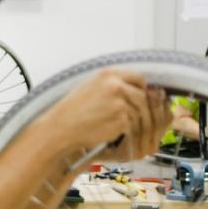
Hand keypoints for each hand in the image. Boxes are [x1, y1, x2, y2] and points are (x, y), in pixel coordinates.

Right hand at [40, 68, 171, 161]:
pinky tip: (125, 134)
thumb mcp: (90, 87)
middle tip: (145, 117)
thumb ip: (113, 85)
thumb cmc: (73, 110)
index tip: (143, 98)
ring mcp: (120, 102)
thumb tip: (136, 88)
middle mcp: (116, 85)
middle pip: (143, 95)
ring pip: (142, 111)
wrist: (62, 128)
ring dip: (141, 121)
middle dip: (145, 107)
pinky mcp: (122, 119)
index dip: (142, 89)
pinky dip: (133, 131)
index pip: (138, 78)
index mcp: (108, 74)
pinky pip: (135, 124)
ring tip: (135, 128)